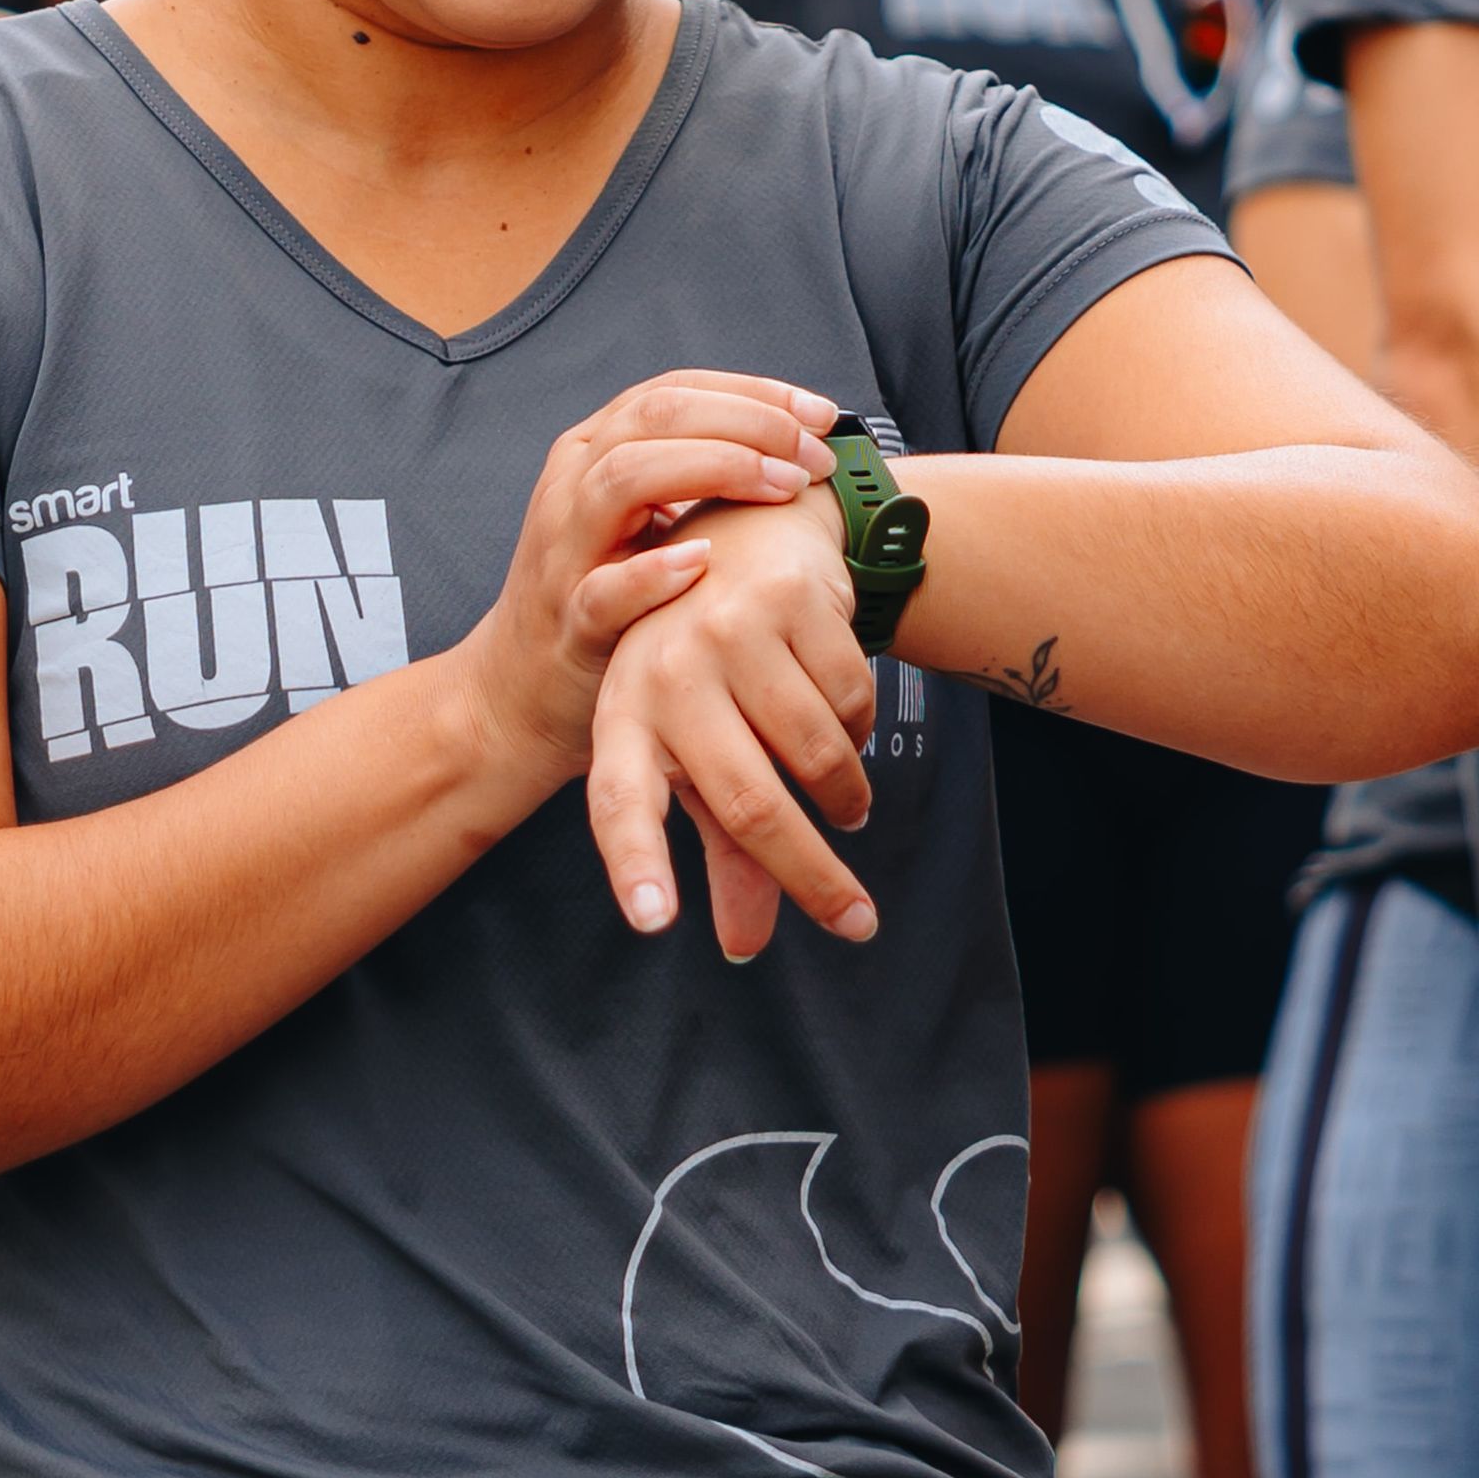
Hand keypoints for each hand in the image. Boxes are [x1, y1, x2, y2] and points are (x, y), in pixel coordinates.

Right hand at [453, 371, 839, 797]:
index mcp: (596, 451)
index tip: (823, 415)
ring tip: (780, 487)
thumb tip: (798, 444)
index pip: (677, 390)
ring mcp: (565, 549)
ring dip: (715, 469)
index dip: (755, 393)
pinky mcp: (570, 619)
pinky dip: (652, 572)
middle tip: (814, 457)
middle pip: (658, 415)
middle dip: (749, 424)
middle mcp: (574, 483)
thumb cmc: (603, 595)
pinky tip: (703, 561)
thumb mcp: (643, 518)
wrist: (519, 689)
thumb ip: (696, 477)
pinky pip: (605, 588)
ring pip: (625, 474)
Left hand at [587, 485, 880, 958]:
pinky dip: (861, 730)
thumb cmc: (708, 667)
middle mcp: (664, 672)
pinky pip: (852, 703)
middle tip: (856, 922)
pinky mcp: (788, 599)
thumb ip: (722, 849)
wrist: (746, 531)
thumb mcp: (696, 750)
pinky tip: (840, 713)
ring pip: (816, 755)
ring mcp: (725, 630)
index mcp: (624, 719)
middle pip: (747, 801)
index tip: (654, 922)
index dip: (636, 862)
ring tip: (846, 802)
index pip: (616, 801)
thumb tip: (745, 946)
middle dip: (812, 876)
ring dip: (846, 797)